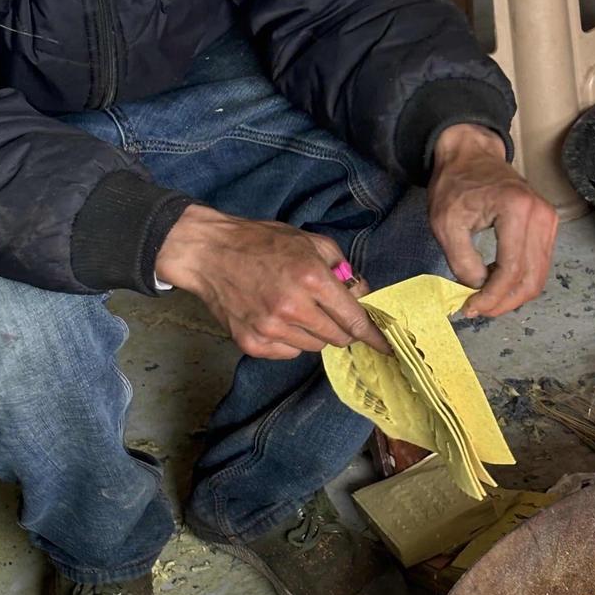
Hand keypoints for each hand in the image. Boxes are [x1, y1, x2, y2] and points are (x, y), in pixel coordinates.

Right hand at [155, 205, 385, 359]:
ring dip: (314, 332)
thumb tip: (362, 295)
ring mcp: (271, 329)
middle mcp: (293, 308)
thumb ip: (341, 268)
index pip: (354, 319)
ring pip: (314, 347)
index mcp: (311, 279)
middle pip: (337, 338)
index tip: (386, 346)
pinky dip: (291, 340)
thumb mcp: (308, 241)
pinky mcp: (253, 343)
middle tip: (328, 311)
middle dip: (341, 328)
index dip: (373, 335)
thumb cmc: (260, 242)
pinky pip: (289, 352)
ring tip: (296, 308)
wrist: (209, 254)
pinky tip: (277, 318)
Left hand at [427, 124, 557, 315]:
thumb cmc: (456, 184)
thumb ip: (462, 261)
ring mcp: (549, 220)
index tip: (471, 307)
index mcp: (516, 210)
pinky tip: (495, 279)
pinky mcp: (548, 225)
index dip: (492, 297)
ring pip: (538, 276)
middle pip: (531, 278)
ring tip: (484, 296)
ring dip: (512, 294)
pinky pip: (539, 264)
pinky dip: (519, 280)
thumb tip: (478, 289)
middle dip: (504, 302)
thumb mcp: (446, 224)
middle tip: (478, 309)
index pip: (511, 270)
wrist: (471, 155)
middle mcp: (540, 215)